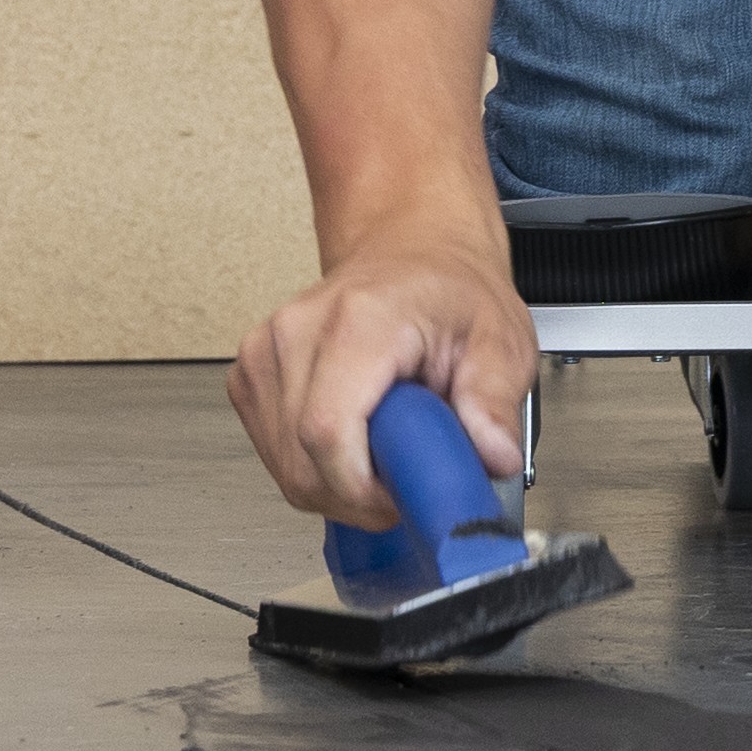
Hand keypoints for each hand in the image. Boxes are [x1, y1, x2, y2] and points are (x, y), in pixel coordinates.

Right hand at [230, 239, 539, 524]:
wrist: (411, 252)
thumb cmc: (448, 291)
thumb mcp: (500, 341)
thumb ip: (495, 401)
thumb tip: (491, 455)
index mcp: (359, 320)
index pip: (326, 431)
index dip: (363, 489)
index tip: (403, 498)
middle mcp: (298, 331)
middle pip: (302, 461)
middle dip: (359, 496)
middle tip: (406, 480)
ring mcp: (266, 352)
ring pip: (285, 467)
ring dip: (337, 485)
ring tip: (385, 451)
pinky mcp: (251, 375)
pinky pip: (274, 453)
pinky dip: (315, 468)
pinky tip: (353, 442)